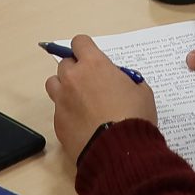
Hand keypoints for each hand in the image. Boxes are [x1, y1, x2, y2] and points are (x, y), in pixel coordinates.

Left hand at [46, 34, 157, 157]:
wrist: (119, 151)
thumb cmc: (134, 116)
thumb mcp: (141, 91)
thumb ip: (126, 80)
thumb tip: (118, 82)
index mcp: (94, 64)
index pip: (79, 42)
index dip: (86, 49)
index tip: (92, 58)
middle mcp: (73, 78)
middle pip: (65, 64)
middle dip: (76, 70)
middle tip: (91, 84)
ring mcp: (62, 100)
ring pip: (54, 84)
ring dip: (64, 88)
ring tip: (80, 101)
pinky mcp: (57, 122)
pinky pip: (58, 110)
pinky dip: (67, 113)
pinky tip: (82, 124)